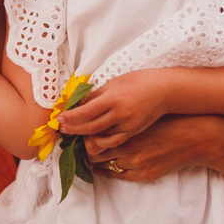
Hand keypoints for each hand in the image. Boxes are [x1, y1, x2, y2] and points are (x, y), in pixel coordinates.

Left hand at [56, 70, 170, 148]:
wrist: (164, 90)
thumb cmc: (139, 81)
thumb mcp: (115, 82)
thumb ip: (97, 95)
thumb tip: (79, 104)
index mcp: (114, 97)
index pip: (87, 111)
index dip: (72, 117)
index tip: (59, 119)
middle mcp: (120, 113)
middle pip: (91, 126)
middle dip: (74, 128)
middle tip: (62, 128)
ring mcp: (127, 125)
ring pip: (101, 137)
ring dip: (85, 136)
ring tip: (74, 133)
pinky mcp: (133, 132)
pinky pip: (113, 141)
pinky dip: (100, 141)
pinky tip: (92, 138)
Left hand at [83, 115, 209, 182]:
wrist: (193, 135)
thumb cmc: (167, 117)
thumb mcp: (140, 108)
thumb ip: (118, 108)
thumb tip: (93, 104)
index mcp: (125, 124)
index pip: (90, 131)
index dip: (80, 130)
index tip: (74, 126)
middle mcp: (127, 145)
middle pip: (92, 149)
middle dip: (84, 144)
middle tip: (79, 139)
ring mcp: (135, 162)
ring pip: (102, 163)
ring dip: (93, 157)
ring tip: (88, 151)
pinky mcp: (143, 174)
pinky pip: (116, 174)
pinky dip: (105, 170)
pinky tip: (100, 166)